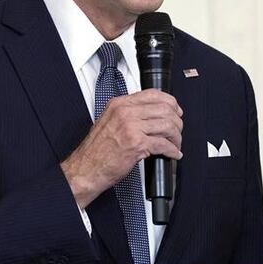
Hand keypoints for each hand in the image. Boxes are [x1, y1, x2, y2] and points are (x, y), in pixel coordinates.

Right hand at [61, 89, 182, 207]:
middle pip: (164, 109)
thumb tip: (151, 114)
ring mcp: (131, 127)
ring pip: (168, 125)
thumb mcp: (110, 122)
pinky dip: (172, 151)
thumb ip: (129, 114)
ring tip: (175, 144)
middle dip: (176, 122)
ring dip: (176, 137)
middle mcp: (125, 113)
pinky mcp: (136, 144)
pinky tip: (172, 154)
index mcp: (119, 104)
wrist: (85, 169)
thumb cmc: (97, 150)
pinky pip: (164, 144)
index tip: (176, 111)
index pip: (153, 94)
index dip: (170, 103)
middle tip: (177, 131)